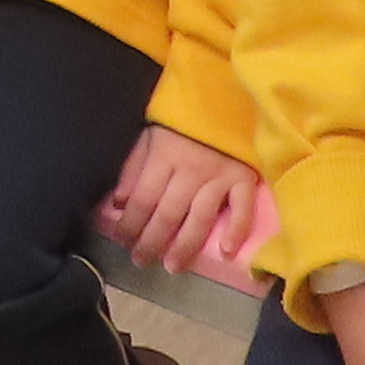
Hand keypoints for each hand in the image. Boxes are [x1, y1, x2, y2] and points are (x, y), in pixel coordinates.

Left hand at [94, 128, 260, 275]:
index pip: (143, 199)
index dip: (130, 224)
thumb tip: (120, 203)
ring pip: (200, 217)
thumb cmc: (183, 123)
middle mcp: (190, 171)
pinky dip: (236, 230)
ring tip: (172, 266)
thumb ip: (134, 168)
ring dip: (185, 245)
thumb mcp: (150, 137)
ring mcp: (219, 176)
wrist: (225, 98)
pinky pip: (242, 208)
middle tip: (141, 262)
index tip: (122, 242)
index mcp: (163, 158)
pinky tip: (226, 251)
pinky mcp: (244, 178)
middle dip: (152, 242)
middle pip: (168, 213)